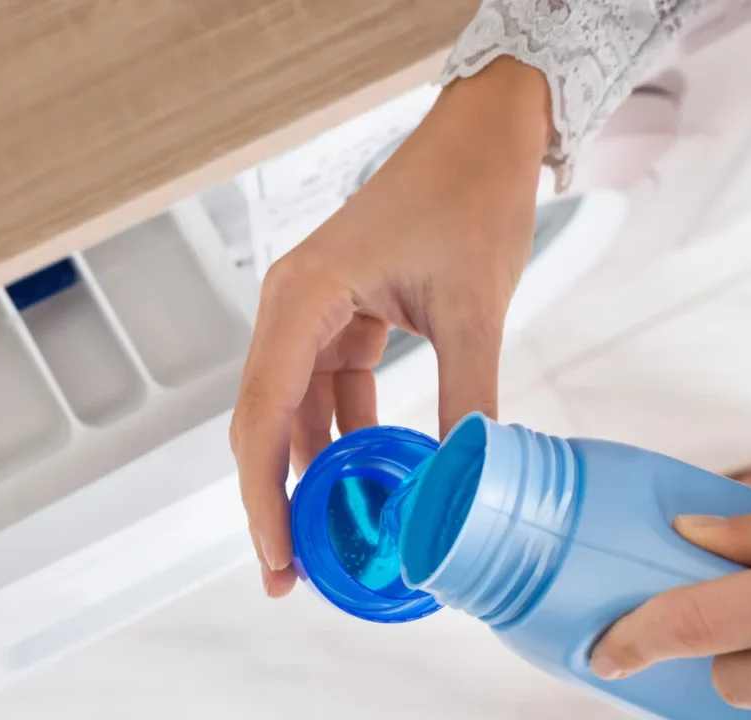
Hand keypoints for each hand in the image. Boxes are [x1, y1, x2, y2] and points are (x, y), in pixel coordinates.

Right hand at [230, 59, 551, 596]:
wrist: (487, 135)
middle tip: (296, 573)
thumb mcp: (473, 308)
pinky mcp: (347, 315)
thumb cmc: (471, 198)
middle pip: (267, 420)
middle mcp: (294, 305)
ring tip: (337, 541)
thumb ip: (467, 399)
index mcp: (303, 296)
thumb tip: (465, 485)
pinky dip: (349, 437)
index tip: (277, 556)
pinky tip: (372, 481)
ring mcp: (316, 311)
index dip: (264, 493)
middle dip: (279, 497)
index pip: (263, 412)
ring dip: (316, 472)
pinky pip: (335, 390)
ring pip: (300, 411)